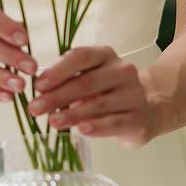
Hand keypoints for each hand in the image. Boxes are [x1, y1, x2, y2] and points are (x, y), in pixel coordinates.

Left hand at [29, 45, 157, 148]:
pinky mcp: (138, 119)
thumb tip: (41, 94)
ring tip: (52, 121)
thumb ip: (69, 82)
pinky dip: (96, 127)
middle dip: (57, 96)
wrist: (149, 109)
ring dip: (72, 114)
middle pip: (86, 82)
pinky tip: (81, 129)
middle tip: (36, 108)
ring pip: (98, 104)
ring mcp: (133, 95)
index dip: (58, 71)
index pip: (81, 57)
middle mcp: (122, 71)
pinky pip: (114, 122)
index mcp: (106, 56)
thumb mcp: (91, 79)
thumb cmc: (109, 92)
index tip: (39, 85)